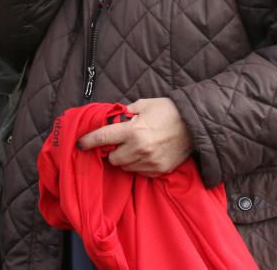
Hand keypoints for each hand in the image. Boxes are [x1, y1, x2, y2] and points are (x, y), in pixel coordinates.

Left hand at [77, 98, 192, 176]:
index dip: (88, 141)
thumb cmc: (169, 111)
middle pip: (112, 159)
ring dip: (125, 159)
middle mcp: (139, 149)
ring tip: (134, 148)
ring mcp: (150, 162)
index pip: (102, 138)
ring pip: (125, 167)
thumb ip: (126, 112)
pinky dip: (139, 165)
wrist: (196, 125)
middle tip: (119, 143)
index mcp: (133, 131)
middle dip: (112, 151)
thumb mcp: (145, 105)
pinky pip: (140, 172)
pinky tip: (146, 154)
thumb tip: (113, 119)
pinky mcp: (159, 171)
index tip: (80, 144)